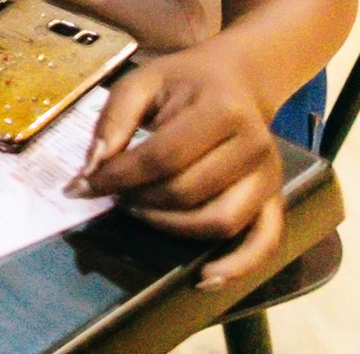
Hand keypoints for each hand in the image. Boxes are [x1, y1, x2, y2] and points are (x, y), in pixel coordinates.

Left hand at [68, 45, 284, 290]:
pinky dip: (237, 266)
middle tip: (113, 194)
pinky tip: (204, 277)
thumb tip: (92, 168)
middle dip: (140, 199)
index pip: (163, 156)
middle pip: (187, 191)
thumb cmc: (183, 82)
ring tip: (140, 212)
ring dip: (171, 227)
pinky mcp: (274, 199)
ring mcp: (269, 177)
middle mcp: (254, 145)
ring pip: (219, 221)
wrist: (238, 81)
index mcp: (222, 109)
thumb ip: (113, 120)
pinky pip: (264, 242)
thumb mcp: (141, 82)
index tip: (84, 183)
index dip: (118, 176)